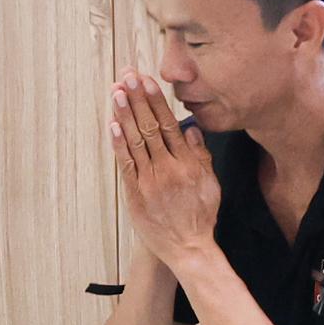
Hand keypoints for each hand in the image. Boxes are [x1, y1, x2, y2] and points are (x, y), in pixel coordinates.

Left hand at [110, 73, 219, 264]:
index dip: (156, 100)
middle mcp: (168, 169)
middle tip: (127, 76)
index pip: (169, 124)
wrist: (188, 249)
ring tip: (117, 92)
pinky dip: (118, 144)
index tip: (147, 81)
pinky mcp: (136, 195)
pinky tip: (112, 125)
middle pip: (150, 127)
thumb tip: (191, 129)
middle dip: (137, 99)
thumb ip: (201, 156)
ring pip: (136, 141)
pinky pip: (126, 164)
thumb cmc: (200, 216)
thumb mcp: (211, 184)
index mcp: (188, 163)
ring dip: (125, 115)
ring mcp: (150, 181)